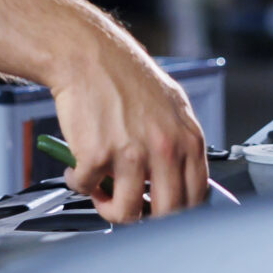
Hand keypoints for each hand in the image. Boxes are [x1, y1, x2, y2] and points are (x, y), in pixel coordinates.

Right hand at [50, 29, 208, 224]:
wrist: (88, 55)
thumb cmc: (124, 75)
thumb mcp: (170, 105)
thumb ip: (179, 142)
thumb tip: (179, 179)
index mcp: (187, 139)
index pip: (196, 197)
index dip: (177, 211)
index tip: (160, 209)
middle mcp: (165, 150)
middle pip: (165, 214)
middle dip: (144, 217)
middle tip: (128, 206)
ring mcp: (132, 155)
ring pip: (126, 213)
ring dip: (107, 207)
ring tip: (98, 190)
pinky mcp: (98, 156)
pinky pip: (87, 189)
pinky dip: (78, 183)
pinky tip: (76, 169)